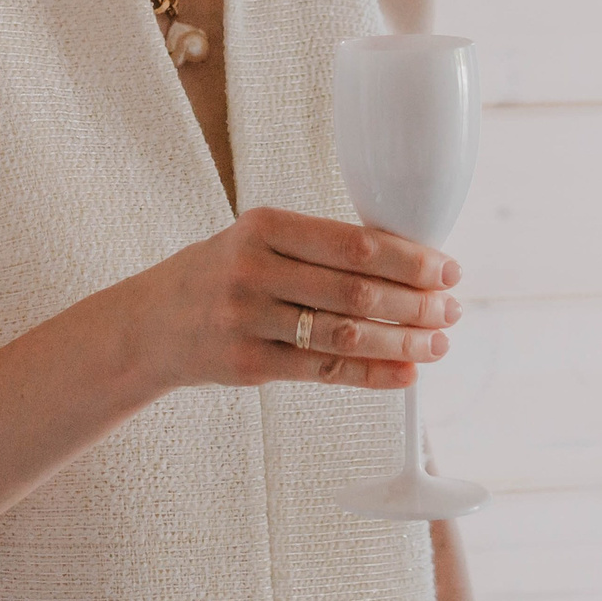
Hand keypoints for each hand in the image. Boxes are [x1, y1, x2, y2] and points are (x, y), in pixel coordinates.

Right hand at [129, 206, 459, 391]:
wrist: (151, 323)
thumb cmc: (220, 274)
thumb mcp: (256, 242)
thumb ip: (319, 249)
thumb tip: (408, 265)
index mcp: (262, 226)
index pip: (354, 244)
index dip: (410, 260)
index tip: (447, 270)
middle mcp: (252, 270)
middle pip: (357, 291)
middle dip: (416, 303)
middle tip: (450, 309)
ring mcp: (247, 319)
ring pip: (346, 335)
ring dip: (403, 342)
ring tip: (437, 343)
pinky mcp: (247, 364)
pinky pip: (324, 372)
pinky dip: (373, 374)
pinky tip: (405, 373)